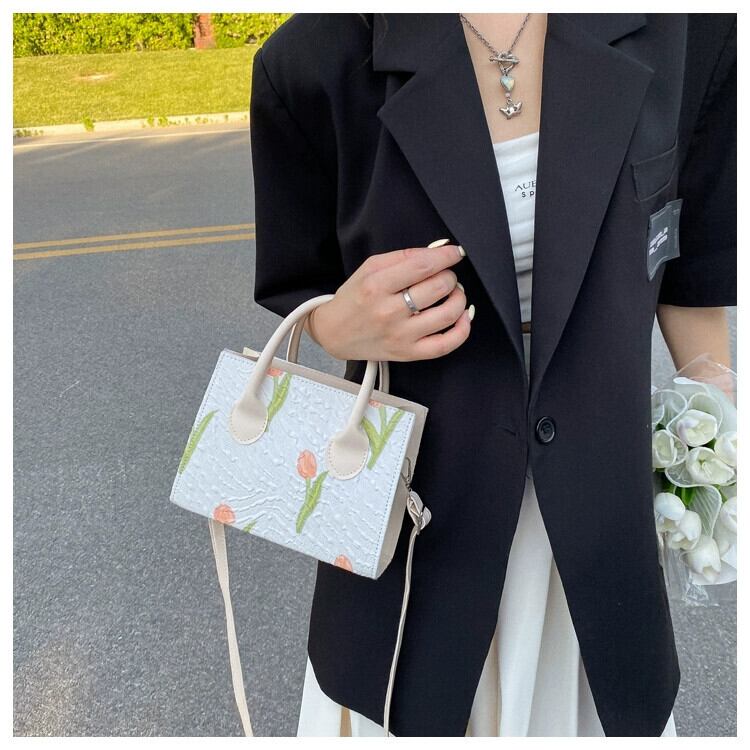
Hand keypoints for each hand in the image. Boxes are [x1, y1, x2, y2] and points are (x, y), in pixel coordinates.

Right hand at [307, 239, 473, 361]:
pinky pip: (445, 345)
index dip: (447, 256)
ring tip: (454, 293)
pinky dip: (462, 330)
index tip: (456, 252)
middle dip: (450, 275)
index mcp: (376, 286)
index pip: (423, 266)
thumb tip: (439, 249)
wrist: (334, 333)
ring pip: (447, 314)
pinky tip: (463, 317)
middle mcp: (389, 312)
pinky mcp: (407, 353)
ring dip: (459, 297)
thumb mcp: (369, 268)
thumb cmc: (354, 298)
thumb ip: (404, 256)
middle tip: (445, 275)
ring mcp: (400, 335)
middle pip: (438, 287)